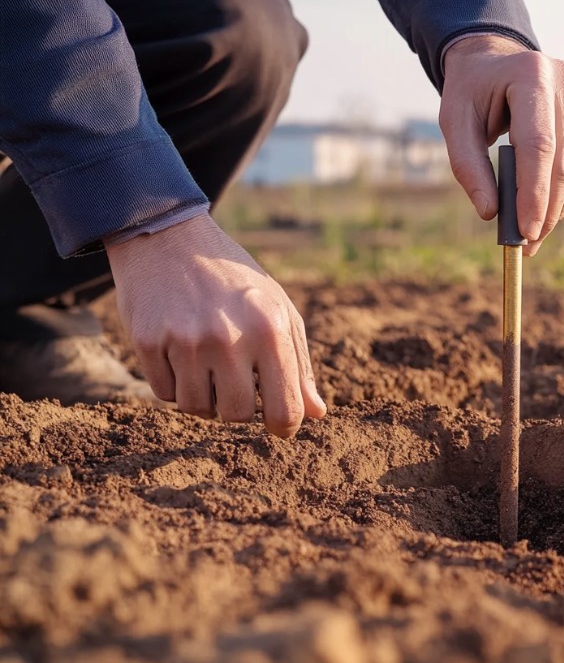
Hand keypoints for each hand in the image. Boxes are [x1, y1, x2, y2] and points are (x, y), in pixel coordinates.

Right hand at [105, 213, 325, 436]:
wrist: (170, 237)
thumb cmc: (234, 279)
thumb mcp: (279, 309)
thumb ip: (299, 364)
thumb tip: (315, 414)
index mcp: (271, 329)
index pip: (285, 410)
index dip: (285, 425)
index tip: (280, 422)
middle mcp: (229, 338)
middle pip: (238, 415)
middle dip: (240, 407)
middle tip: (237, 381)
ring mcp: (185, 341)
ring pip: (198, 409)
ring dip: (205, 397)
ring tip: (208, 365)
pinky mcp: (148, 341)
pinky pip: (164, 394)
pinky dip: (175, 384)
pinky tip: (180, 354)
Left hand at [440, 35, 563, 255]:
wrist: (495, 60)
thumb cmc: (472, 91)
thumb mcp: (454, 122)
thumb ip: (468, 165)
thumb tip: (490, 213)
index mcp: (531, 74)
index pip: (539, 145)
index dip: (535, 193)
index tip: (527, 232)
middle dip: (548, 209)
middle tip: (527, 243)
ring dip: (561, 205)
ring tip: (536, 231)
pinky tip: (548, 204)